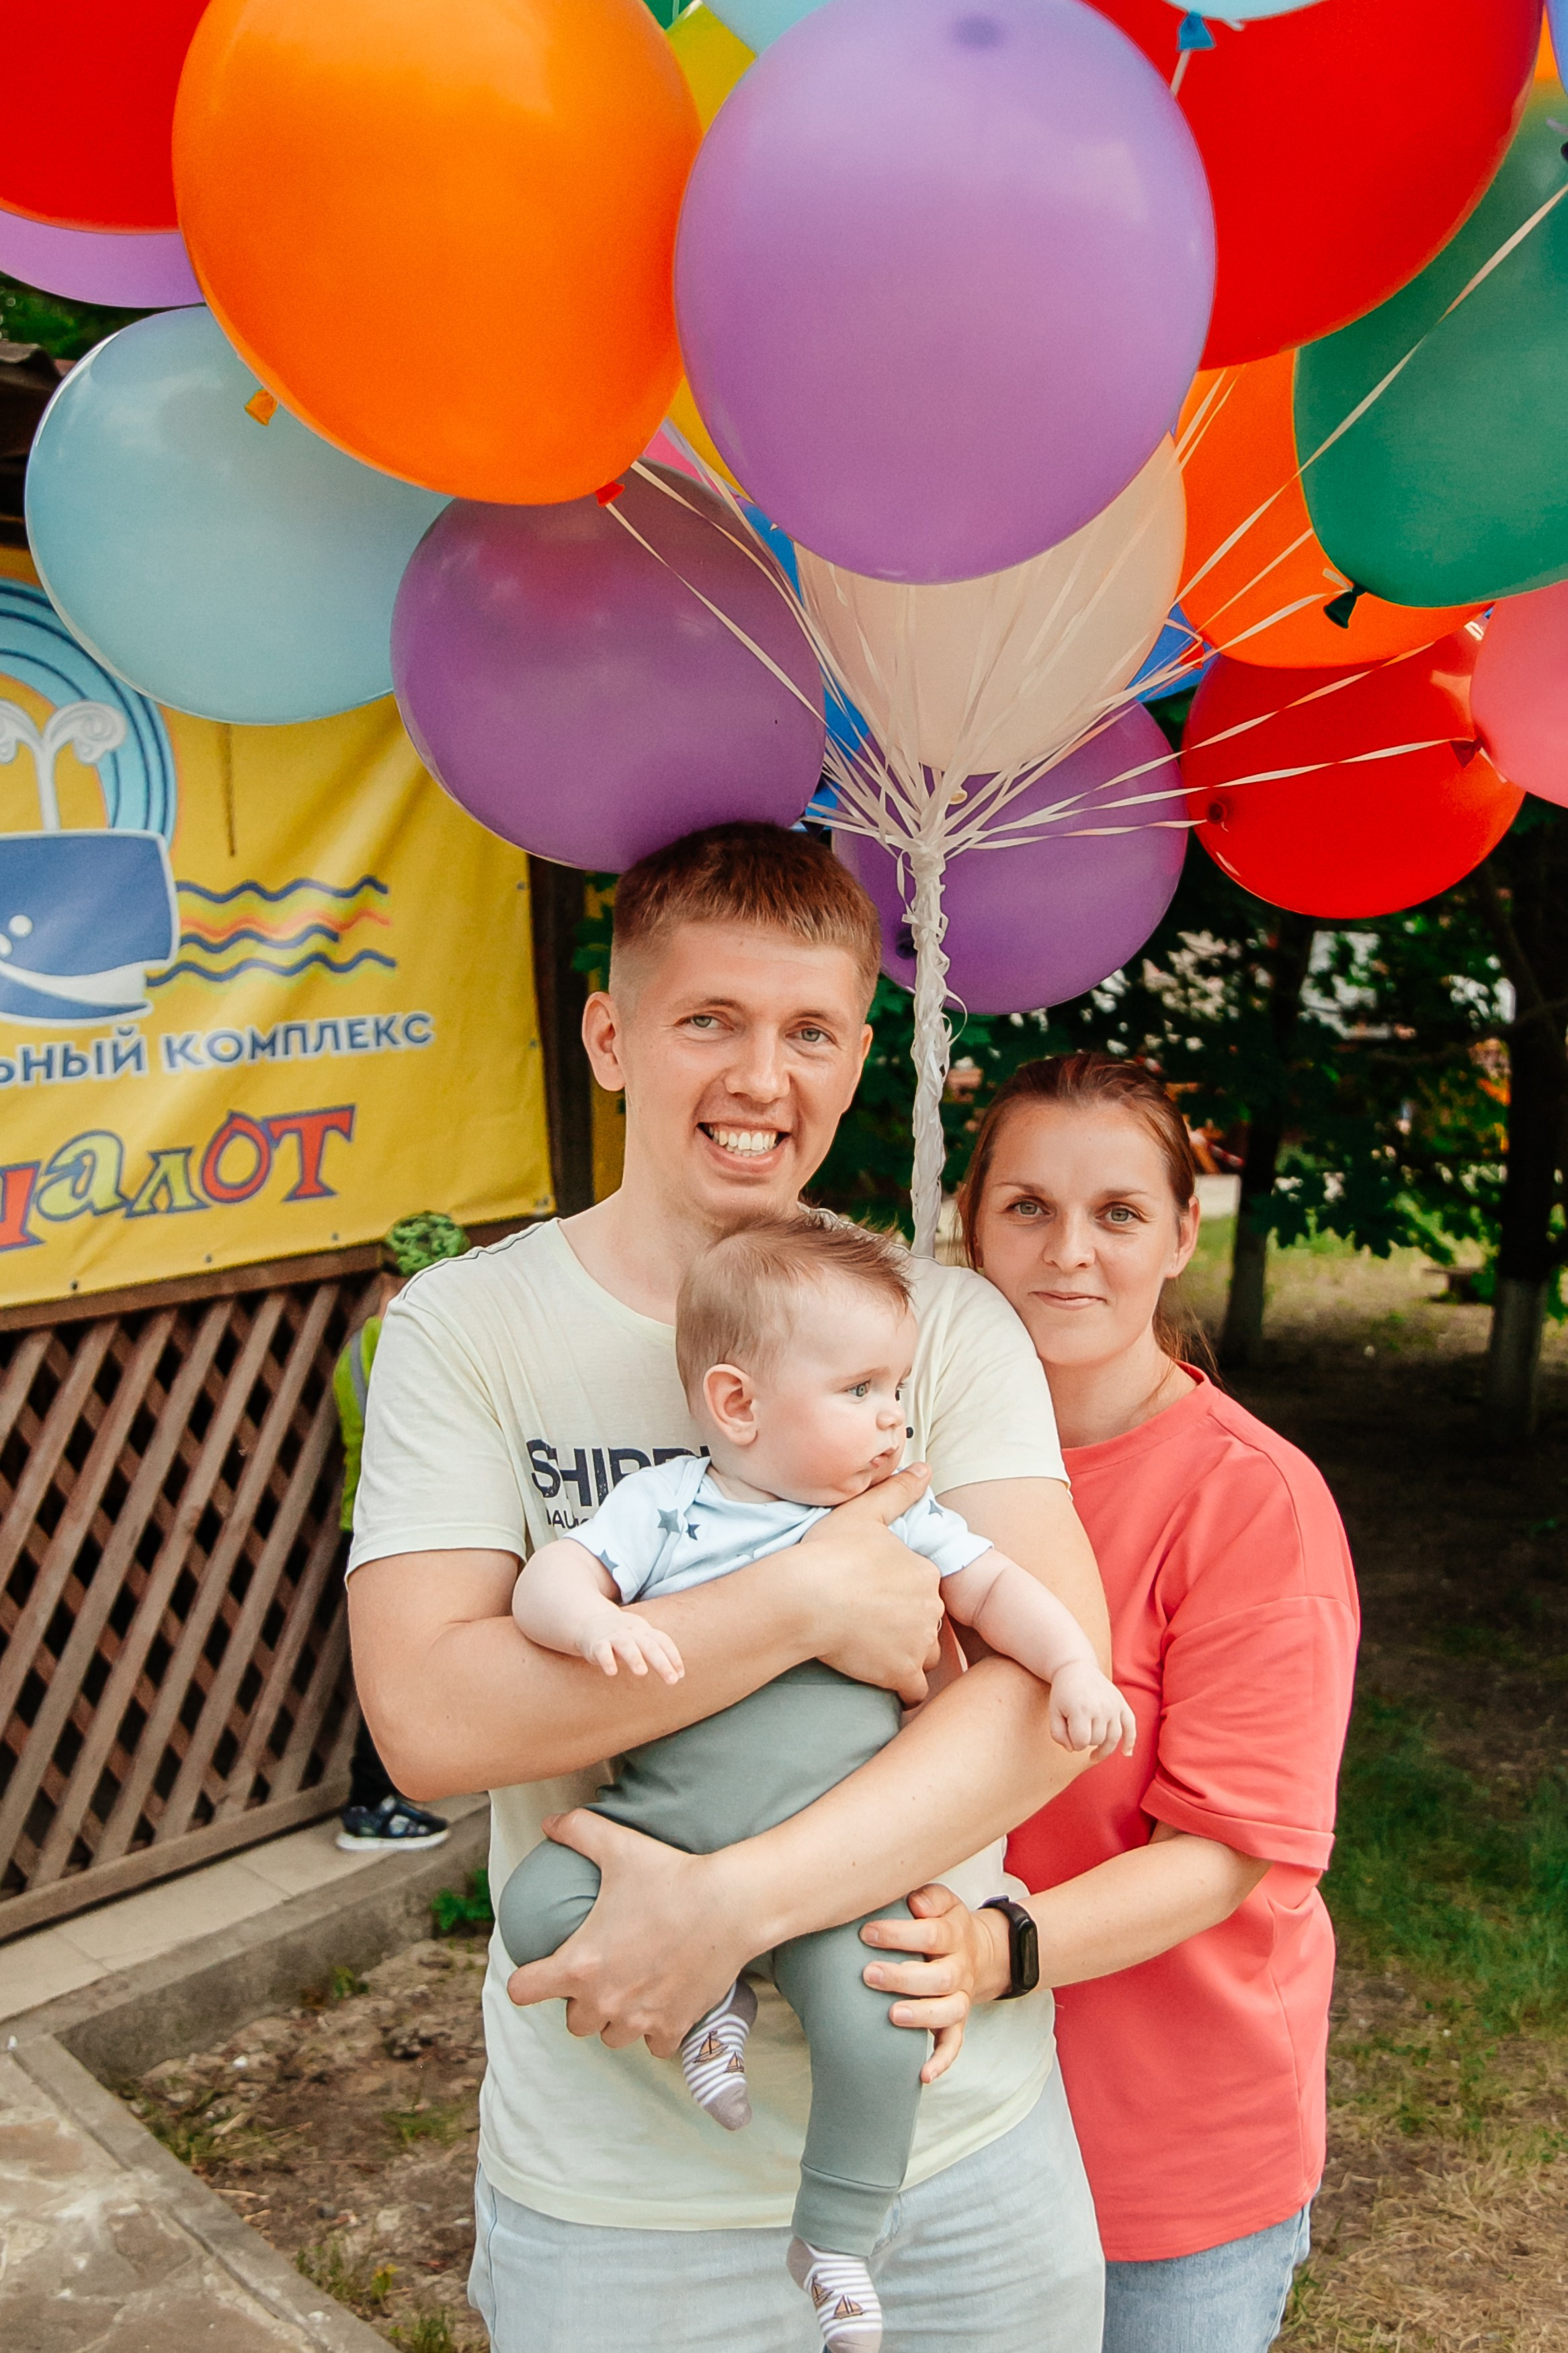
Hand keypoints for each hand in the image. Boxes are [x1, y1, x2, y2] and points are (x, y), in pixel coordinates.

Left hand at [505, 1811, 754, 2054]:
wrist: (730, 1904)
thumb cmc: (672, 1876)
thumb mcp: (619, 1846)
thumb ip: (578, 1831)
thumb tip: (549, 1822)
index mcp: (580, 1964)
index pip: (523, 1992)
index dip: (526, 1980)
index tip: (537, 1972)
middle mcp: (605, 2000)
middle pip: (574, 2021)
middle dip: (580, 2002)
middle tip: (599, 1973)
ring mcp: (640, 2019)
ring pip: (611, 2037)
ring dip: (616, 2018)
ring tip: (630, 1988)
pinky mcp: (674, 2026)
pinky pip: (652, 2046)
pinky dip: (655, 2031)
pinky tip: (662, 2004)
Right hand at [576, 1605, 684, 1685]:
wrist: (590, 1622)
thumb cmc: (623, 1636)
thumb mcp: (640, 1638)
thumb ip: (657, 1651)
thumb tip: (679, 1674)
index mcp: (644, 1631)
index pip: (662, 1641)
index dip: (673, 1656)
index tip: (680, 1674)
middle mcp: (631, 1632)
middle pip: (649, 1645)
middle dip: (661, 1662)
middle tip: (672, 1680)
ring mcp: (613, 1636)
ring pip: (626, 1645)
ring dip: (635, 1658)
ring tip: (642, 1672)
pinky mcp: (596, 1643)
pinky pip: (602, 1650)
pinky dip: (607, 1660)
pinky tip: (612, 1672)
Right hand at [795, 1465, 944, 1704]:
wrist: (805, 1597)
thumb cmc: (830, 1552)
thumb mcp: (864, 1513)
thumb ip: (898, 1491)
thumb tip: (925, 1469)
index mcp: (925, 1572)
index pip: (923, 1588)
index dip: (901, 1593)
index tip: (873, 1596)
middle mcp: (930, 1609)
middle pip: (927, 1623)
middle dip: (906, 1625)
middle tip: (869, 1624)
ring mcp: (917, 1643)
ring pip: (925, 1655)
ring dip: (907, 1656)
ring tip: (873, 1650)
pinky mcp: (900, 1673)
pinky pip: (915, 1690)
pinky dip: (902, 1688)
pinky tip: (880, 1677)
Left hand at [859, 1884, 1012, 2083]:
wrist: (979, 1951)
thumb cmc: (943, 1922)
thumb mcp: (942, 1900)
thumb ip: (928, 1897)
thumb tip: (914, 1903)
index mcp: (954, 1933)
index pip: (931, 1934)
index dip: (899, 1935)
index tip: (867, 1933)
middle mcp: (961, 1967)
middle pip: (939, 1976)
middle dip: (903, 1977)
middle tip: (869, 1975)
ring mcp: (961, 1997)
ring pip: (950, 2011)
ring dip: (922, 2015)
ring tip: (893, 2016)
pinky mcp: (958, 2022)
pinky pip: (955, 2044)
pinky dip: (941, 2060)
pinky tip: (923, 2074)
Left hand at [1047, 1662, 1137, 1762]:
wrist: (1076, 1668)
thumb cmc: (1063, 1693)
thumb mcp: (1053, 1712)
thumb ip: (1058, 1735)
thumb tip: (1073, 1749)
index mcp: (1081, 1709)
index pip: (1081, 1742)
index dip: (1073, 1743)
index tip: (1068, 1735)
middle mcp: (1101, 1708)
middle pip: (1097, 1740)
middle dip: (1086, 1741)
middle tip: (1078, 1732)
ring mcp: (1113, 1705)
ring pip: (1113, 1738)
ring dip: (1104, 1749)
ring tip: (1094, 1756)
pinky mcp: (1121, 1703)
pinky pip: (1131, 1725)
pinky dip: (1130, 1741)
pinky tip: (1126, 1753)